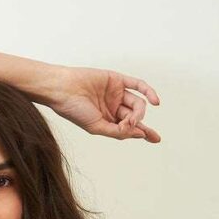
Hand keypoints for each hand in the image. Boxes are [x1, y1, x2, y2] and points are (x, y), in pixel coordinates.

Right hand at [43, 65, 161, 142]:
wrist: (63, 89)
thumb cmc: (74, 110)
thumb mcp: (97, 127)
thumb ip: (118, 131)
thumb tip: (140, 134)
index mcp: (107, 120)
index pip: (129, 128)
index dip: (143, 133)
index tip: (155, 139)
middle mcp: (113, 107)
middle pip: (135, 116)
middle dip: (138, 122)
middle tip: (130, 125)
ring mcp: (116, 93)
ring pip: (137, 103)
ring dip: (138, 112)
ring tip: (131, 118)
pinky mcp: (117, 80)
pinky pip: (137, 85)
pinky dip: (148, 91)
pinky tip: (155, 101)